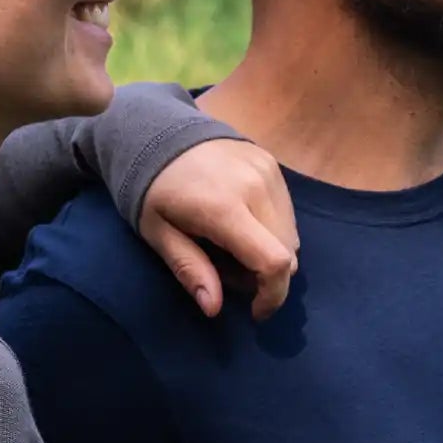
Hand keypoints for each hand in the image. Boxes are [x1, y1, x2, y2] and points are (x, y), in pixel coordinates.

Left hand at [138, 138, 299, 318]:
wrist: (157, 130)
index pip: (273, 262)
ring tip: (232, 248)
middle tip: (228, 273)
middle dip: (265, 278)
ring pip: (291, 235)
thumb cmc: (151, 189)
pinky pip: (286, 212)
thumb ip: (189, 269)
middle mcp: (255, 187)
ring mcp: (267, 171)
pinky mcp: (271, 163)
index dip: (273, 296)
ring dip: (270, 254)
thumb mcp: (157, 233)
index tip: (256, 312)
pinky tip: (242, 225)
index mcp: (224, 208)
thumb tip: (214, 308)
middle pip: (286, 253)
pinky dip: (272, 230)